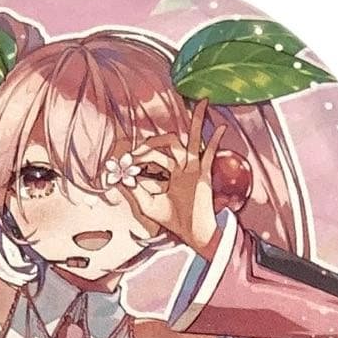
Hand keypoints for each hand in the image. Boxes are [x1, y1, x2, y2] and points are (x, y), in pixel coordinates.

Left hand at [121, 99, 226, 260]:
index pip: (156, 153)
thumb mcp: (146, 204)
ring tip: (201, 103)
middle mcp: (184, 167)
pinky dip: (215, 141)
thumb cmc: (174, 220)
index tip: (123, 164)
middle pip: (171, 142)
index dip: (139, 155)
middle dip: (151, 145)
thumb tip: (116, 175)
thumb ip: (132, 190)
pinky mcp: (203, 175)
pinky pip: (210, 155)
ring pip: (193, 140)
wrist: (192, 234)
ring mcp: (195, 169)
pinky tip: (221, 128)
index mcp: (172, 172)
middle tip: (135, 154)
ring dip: (196, 122)